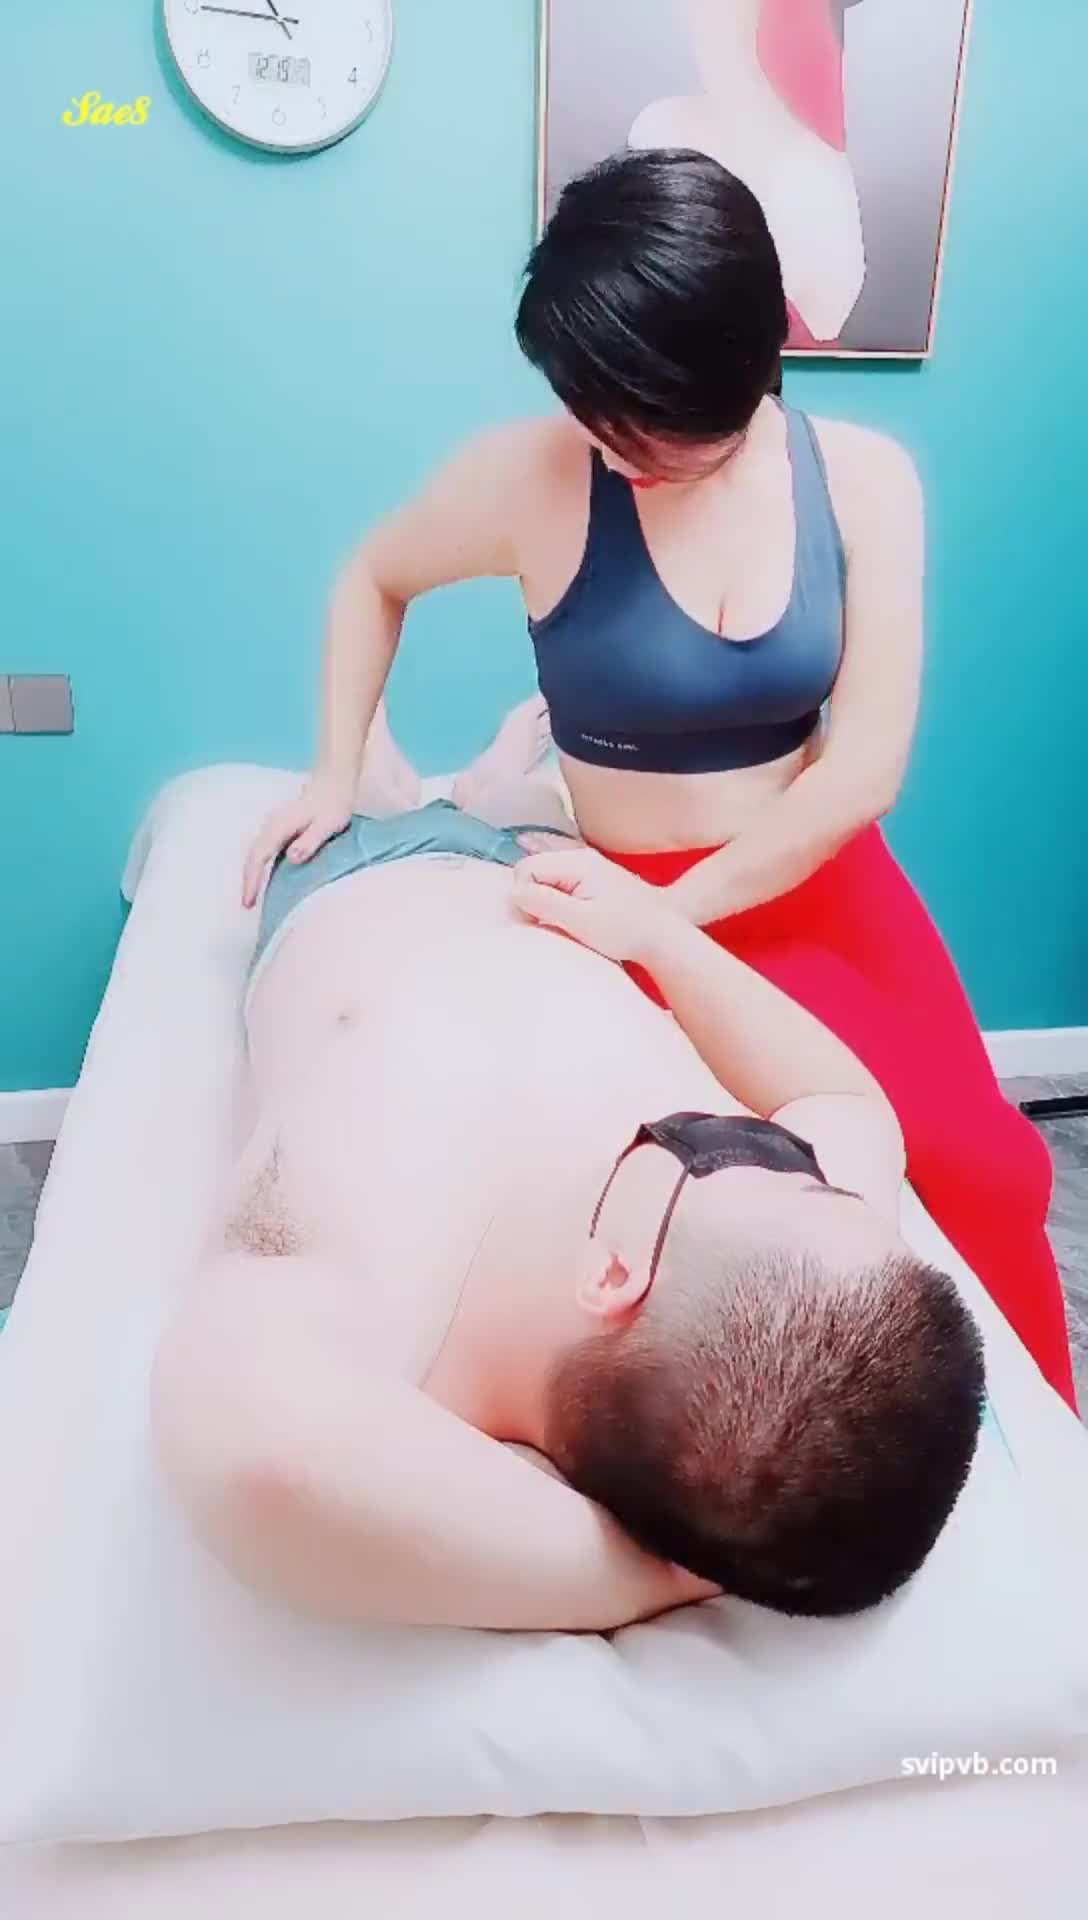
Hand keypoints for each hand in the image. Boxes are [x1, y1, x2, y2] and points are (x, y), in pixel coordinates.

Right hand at [241, 769, 353, 907]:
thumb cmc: (334, 803)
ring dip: (252, 873)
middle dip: (248, 880)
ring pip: (257, 852)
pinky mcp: (280, 828)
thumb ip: (310, 840)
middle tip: (246, 904)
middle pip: (253, 855)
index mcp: (281, 826)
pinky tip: (265, 877)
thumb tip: (292, 857)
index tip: (248, 900)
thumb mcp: (328, 823)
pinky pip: (264, 849)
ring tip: (252, 896)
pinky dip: (260, 865)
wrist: (333, 781)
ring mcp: (274, 825)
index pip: (260, 856)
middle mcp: (273, 825)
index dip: (252, 880)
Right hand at [511, 848, 677, 963]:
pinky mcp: (591, 877)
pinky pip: (558, 877)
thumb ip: (545, 903)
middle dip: (530, 895)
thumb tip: (513, 894)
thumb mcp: (582, 921)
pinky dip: (550, 891)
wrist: (662, 934)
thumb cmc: (626, 930)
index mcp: (578, 863)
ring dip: (541, 896)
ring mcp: (586, 865)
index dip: (522, 897)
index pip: (525, 869)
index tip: (535, 921)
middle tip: (544, 923)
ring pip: (544, 873)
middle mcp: (581, 857)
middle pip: (532, 868)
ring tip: (553, 919)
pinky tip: (550, 905)